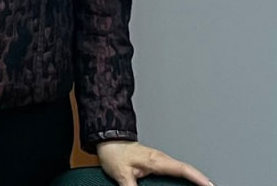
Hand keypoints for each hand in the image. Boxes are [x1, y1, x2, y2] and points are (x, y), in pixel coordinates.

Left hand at [96, 139, 213, 185]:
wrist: (108, 138)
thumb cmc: (114, 152)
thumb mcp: (122, 175)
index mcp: (156, 160)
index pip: (183, 169)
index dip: (198, 178)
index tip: (210, 185)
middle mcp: (161, 159)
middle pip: (187, 171)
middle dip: (201, 180)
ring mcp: (159, 160)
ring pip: (182, 171)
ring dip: (193, 179)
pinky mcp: (156, 163)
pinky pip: (175, 171)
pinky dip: (184, 178)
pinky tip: (186, 185)